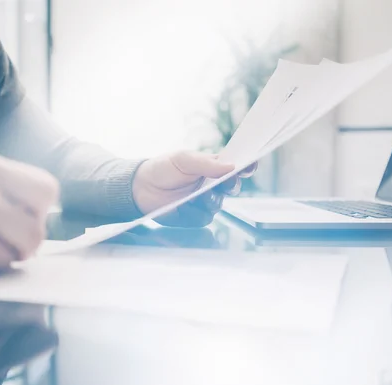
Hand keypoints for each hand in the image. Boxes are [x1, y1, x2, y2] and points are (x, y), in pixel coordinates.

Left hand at [132, 151, 255, 226]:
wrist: (141, 188)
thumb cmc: (163, 168)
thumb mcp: (183, 159)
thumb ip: (206, 163)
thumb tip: (231, 166)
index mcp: (213, 167)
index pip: (236, 166)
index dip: (247, 166)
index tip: (251, 165)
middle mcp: (213, 185)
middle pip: (232, 187)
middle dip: (230, 185)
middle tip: (225, 182)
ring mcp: (205, 202)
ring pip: (218, 204)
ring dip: (209, 199)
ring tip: (195, 195)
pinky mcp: (195, 217)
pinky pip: (204, 218)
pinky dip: (194, 212)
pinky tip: (183, 206)